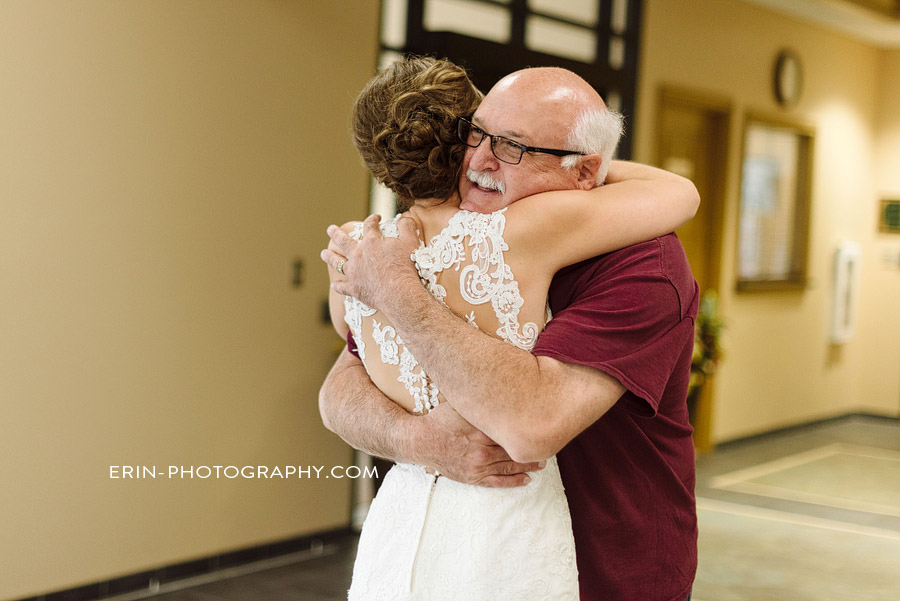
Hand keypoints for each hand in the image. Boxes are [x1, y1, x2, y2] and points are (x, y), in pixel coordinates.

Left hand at [320, 214, 419, 308]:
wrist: (399, 294)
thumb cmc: (406, 267)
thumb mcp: (411, 242)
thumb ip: (407, 227)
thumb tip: (404, 218)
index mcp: (372, 242)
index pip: (369, 225)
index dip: (372, 220)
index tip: (375, 218)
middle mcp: (358, 255)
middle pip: (343, 241)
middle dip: (336, 233)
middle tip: (330, 229)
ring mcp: (354, 272)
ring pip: (337, 262)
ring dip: (329, 257)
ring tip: (323, 253)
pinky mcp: (354, 288)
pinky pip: (342, 287)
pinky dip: (338, 286)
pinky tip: (334, 285)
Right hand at [416, 403, 543, 487]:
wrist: (419, 441)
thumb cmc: (440, 420)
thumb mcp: (460, 406)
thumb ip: (481, 402)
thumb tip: (502, 389)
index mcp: (481, 432)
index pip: (511, 431)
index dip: (528, 429)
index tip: (543, 426)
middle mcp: (482, 451)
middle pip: (514, 449)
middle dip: (532, 447)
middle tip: (549, 444)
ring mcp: (478, 466)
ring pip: (509, 466)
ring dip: (528, 464)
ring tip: (543, 462)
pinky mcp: (472, 478)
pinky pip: (497, 482)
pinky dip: (514, 481)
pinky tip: (527, 479)